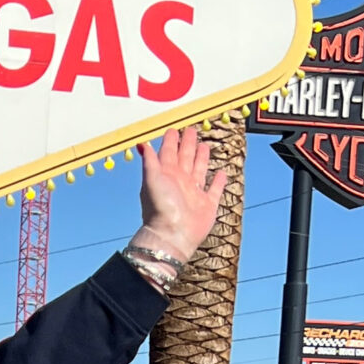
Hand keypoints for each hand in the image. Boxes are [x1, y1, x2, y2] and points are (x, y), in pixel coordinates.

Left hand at [135, 125, 227, 261]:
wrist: (173, 234)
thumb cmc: (160, 208)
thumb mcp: (151, 179)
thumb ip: (150, 161)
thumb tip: (142, 143)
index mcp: (166, 175)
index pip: (168, 152)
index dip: (171, 140)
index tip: (174, 129)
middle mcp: (179, 182)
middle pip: (185, 158)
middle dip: (188, 144)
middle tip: (192, 130)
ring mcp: (193, 194)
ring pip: (199, 170)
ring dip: (201, 158)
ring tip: (204, 146)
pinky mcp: (207, 205)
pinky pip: (214, 190)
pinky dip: (218, 182)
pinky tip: (221, 173)